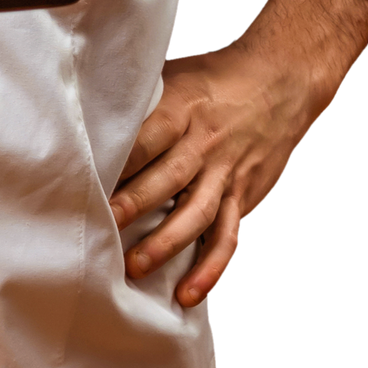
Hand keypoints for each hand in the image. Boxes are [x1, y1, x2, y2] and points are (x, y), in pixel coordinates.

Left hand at [112, 0, 367, 306]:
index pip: (145, 138)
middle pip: (166, 178)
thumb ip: (141, 103)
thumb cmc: (216, 78)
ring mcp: (226, 173)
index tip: (86, 181)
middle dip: (134, 204)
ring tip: (136, 267)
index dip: (117, 161)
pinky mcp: (243, 196)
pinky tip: (190, 291)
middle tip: (102, 227)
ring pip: (196, 213)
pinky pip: (227, 237)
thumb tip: (89, 118)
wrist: (282, 80)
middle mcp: (204, 144)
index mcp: (181, 109)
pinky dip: (211, 268)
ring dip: (166, 242)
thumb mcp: (175, 75)